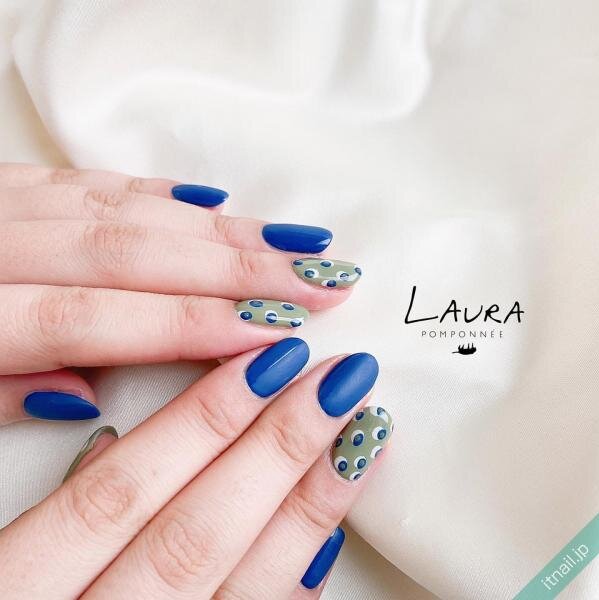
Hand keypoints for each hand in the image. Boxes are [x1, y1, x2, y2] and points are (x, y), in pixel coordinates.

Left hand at [0, 163, 361, 425]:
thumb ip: (0, 396)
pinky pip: (94, 179)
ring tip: (296, 242)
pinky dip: (160, 191)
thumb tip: (91, 395)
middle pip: (136, 252)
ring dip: (221, 227)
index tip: (277, 335)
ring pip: (130, 208)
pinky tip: (216, 202)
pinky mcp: (7, 180)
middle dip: (240, 268)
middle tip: (320, 279)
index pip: (105, 318)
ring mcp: (2, 199)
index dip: (198, 326)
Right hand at [0, 340, 392, 598]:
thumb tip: (112, 443)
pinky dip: (295, 586)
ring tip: (359, 439)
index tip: (269, 363)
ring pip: (241, 587)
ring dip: (308, 506)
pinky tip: (332, 532)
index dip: (202, 420)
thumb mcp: (5, 573)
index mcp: (20, 597)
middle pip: (196, 531)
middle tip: (337, 383)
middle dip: (277, 448)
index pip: (122, 491)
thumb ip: (62, 517)